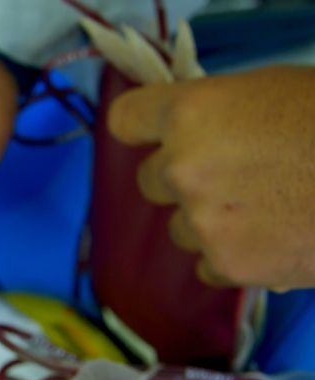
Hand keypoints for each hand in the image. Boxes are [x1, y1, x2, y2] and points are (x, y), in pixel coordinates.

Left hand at [109, 66, 314, 289]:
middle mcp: (182, 168)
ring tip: (267, 208)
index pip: (126, 120)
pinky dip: (234, 255)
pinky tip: (275, 237)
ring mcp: (201, 221)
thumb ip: (216, 114)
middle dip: (182, 178)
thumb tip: (189, 133)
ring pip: (180, 226)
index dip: (142, 128)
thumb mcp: (270, 92)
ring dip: (209, 220)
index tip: (151, 135)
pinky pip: (208, 263)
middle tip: (232, 175)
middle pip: (150, 179)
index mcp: (190, 114)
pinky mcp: (227, 265)